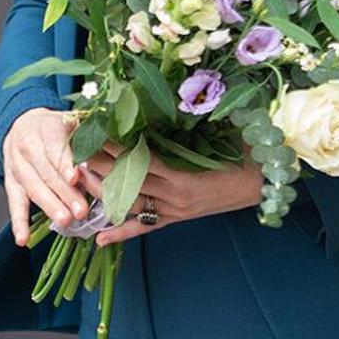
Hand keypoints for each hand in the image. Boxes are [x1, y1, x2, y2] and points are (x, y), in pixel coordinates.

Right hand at [2, 107, 89, 245]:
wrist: (23, 125)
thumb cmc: (57, 127)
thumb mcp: (73, 122)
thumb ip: (88, 137)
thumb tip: (113, 156)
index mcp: (47, 128)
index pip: (55, 148)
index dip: (65, 164)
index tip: (75, 178)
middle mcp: (28, 146)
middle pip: (47, 172)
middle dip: (65, 193)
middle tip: (81, 211)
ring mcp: (17, 166)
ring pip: (33, 188)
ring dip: (50, 206)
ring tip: (65, 221)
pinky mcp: (11, 183)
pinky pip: (14, 204)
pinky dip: (18, 222)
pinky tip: (23, 239)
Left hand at [80, 140, 263, 246]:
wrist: (263, 183)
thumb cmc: (244, 152)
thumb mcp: (221, 132)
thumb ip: (193, 123)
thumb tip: (167, 100)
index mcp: (183, 173)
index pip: (138, 159)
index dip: (114, 146)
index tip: (93, 130)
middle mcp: (173, 194)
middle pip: (127, 179)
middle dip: (99, 164)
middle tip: (74, 148)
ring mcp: (173, 209)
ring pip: (130, 202)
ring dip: (102, 192)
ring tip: (77, 179)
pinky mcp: (176, 218)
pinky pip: (145, 227)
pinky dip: (122, 232)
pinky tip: (99, 238)